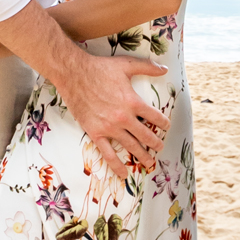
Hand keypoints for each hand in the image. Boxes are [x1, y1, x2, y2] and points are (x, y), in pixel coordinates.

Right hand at [62, 48, 168, 177]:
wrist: (73, 74)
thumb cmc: (100, 68)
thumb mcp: (126, 65)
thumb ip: (147, 67)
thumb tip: (165, 69)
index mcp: (133, 101)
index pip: (155, 117)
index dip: (163, 123)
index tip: (166, 126)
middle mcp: (124, 118)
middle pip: (146, 136)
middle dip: (155, 143)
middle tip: (160, 147)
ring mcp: (109, 128)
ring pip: (131, 147)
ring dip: (142, 156)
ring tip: (150, 162)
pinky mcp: (95, 133)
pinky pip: (108, 154)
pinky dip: (117, 166)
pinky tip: (124, 174)